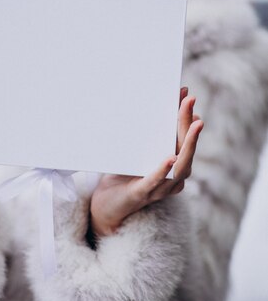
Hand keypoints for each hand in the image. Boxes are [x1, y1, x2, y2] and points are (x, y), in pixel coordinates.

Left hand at [90, 87, 203, 237]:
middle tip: (190, 100)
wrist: (106, 205)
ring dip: (188, 143)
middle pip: (187, 149)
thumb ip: (145, 133)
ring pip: (180, 165)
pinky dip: (163, 170)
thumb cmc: (123, 176)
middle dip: (190, 123)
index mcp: (173, 166)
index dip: (186, 117)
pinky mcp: (142, 194)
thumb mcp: (136, 151)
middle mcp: (173, 178)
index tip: (186, 95)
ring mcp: (161, 187)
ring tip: (194, 124)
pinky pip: (156, 181)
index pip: (185, 139)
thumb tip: (149, 103)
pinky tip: (169, 158)